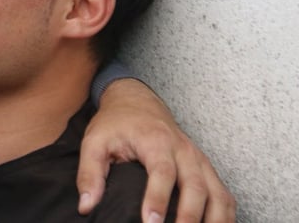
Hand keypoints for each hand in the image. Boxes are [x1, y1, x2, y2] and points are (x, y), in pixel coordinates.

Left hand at [76, 78, 235, 222]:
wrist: (137, 101)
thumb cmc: (116, 123)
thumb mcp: (94, 142)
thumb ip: (89, 173)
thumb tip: (86, 205)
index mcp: (156, 141)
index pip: (162, 172)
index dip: (158, 199)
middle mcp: (184, 151)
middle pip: (196, 186)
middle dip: (189, 216)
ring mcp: (199, 160)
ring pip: (218, 193)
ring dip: (215, 220)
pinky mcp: (206, 169)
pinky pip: (224, 195)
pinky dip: (225, 215)